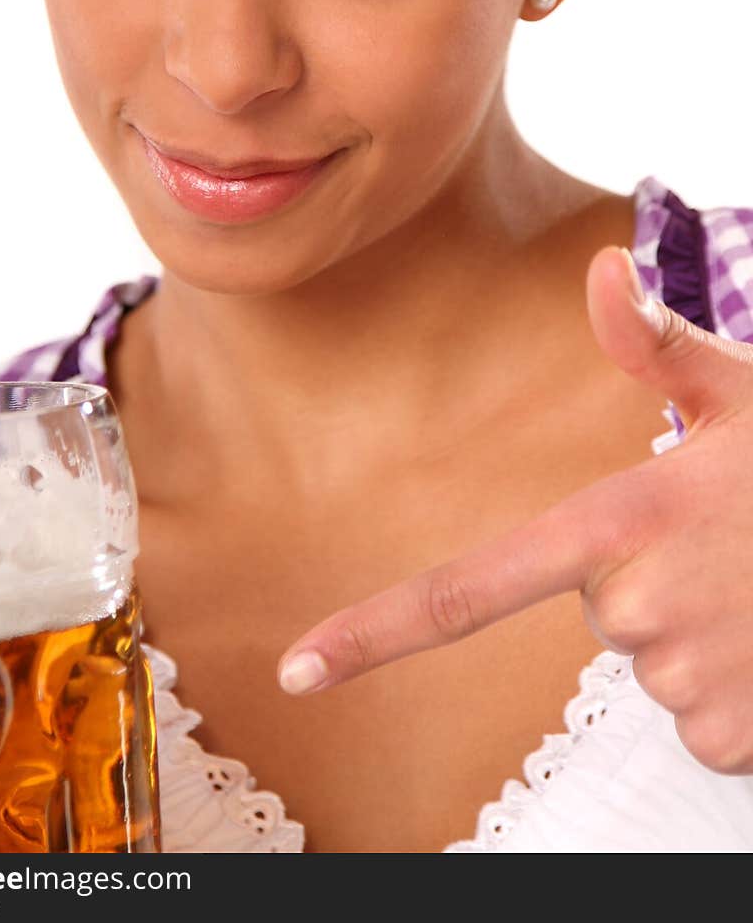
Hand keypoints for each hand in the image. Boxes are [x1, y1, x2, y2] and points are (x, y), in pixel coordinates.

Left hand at [276, 245, 752, 774]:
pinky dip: (732, 682)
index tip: (298, 670)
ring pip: (651, 659)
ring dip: (697, 628)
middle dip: (645, 579)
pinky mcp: (729, 736)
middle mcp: (637, 611)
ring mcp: (685, 680)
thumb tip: (595, 271)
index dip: (375, 632)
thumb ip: (659, 348)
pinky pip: (698, 713)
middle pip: (594, 607)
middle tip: (722, 543)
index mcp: (620, 525)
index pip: (471, 590)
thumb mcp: (742, 397)